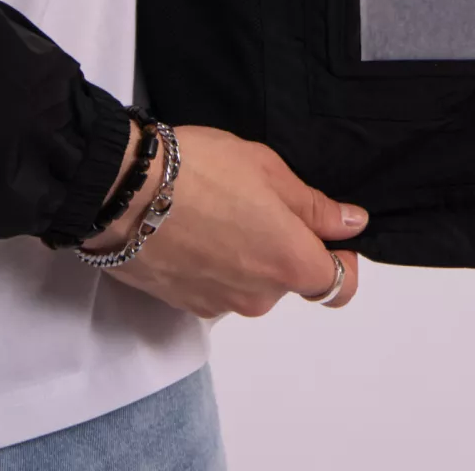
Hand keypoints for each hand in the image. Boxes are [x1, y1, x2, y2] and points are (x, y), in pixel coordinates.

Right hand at [80, 126, 367, 316]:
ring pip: (250, 283)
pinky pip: (215, 286)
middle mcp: (259, 296)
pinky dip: (212, 263)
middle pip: (289, 280)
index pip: (339, 287)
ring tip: (218, 209)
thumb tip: (351, 224)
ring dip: (245, 255)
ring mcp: (219, 304)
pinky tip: (193, 227)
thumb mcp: (269, 171)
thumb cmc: (200, 171)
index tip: (332, 236)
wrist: (122, 191)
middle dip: (282, 247)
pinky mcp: (183, 304)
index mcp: (289, 262)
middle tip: (257, 201)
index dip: (343, 263)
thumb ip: (315, 207)